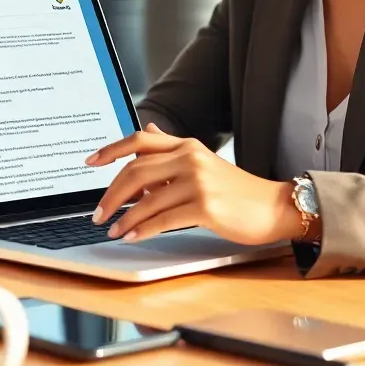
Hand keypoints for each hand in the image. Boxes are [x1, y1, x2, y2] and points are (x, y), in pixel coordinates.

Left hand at [85, 124, 300, 245]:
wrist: (274, 207)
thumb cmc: (237, 191)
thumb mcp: (203, 162)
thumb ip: (173, 150)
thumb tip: (149, 129)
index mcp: (187, 145)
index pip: (141, 140)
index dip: (111, 150)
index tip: (90, 162)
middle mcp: (190, 158)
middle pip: (136, 171)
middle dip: (111, 194)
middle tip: (98, 212)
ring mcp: (198, 182)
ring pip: (146, 199)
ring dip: (123, 217)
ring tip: (112, 229)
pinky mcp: (205, 207)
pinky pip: (163, 219)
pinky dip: (142, 229)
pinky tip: (132, 236)